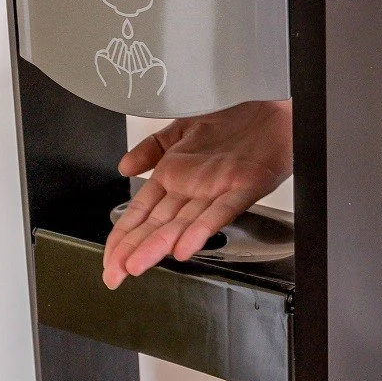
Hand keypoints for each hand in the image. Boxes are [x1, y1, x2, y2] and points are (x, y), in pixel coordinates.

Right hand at [102, 99, 292, 289]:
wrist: (272, 106)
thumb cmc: (232, 120)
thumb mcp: (181, 128)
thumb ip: (151, 148)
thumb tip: (124, 167)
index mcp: (175, 176)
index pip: (141, 213)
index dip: (123, 236)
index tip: (109, 260)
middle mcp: (194, 189)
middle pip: (158, 225)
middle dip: (134, 249)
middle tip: (115, 274)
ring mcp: (218, 190)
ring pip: (184, 224)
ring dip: (160, 245)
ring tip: (140, 264)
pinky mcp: (246, 186)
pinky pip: (222, 212)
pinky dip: (202, 230)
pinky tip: (185, 247)